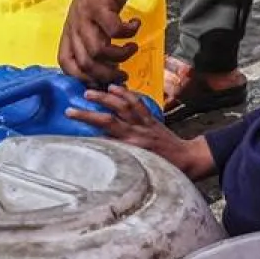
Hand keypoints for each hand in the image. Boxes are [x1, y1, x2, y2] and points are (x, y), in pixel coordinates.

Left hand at [58, 0, 140, 86]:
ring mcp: (86, 14)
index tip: (102, 81)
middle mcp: (75, 24)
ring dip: (120, 55)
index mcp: (70, 30)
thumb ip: (93, 36)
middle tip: (123, 74)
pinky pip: (115, 30)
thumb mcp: (91, 15)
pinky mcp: (101, 4)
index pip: (66, 64)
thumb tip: (104, 64)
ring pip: (99, 50)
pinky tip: (136, 26)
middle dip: (106, 75)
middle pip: (85, 63)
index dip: (83, 77)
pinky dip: (128, 34)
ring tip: (132, 48)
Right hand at [66, 85, 215, 180]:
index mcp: (132, 148)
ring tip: (90, 92)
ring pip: (122, 106)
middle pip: (109, 120)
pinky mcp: (151, 118)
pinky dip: (125, 93)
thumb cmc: (165, 170)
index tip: (72, 131)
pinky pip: (137, 102)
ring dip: (106, 98)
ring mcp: (144, 123)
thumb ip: (124, 161)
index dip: (89, 132)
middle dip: (89, 114)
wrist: (188, 160)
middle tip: (71, 110)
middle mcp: (136, 134)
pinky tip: (114, 88)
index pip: (105, 137)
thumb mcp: (141, 170)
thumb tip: (103, 153)